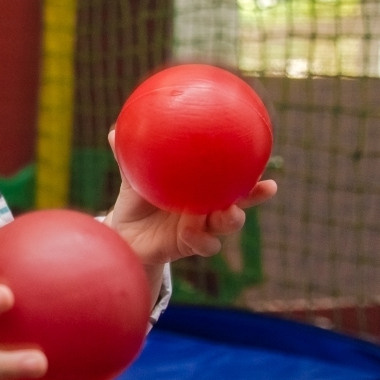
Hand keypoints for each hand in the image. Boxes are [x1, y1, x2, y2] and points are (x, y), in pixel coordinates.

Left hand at [103, 129, 276, 265]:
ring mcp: (203, 228)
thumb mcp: (133, 178)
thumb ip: (129, 158)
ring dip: (231, 219)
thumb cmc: (137, 199)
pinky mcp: (191, 247)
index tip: (264, 155)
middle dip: (254, 195)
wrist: (125, 234)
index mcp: (202, 186)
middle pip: (241, 201)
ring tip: (228, 212)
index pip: (232, 174)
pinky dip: (201, 237)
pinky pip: (205, 245)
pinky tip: (192, 230)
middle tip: (265, 187)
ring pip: (228, 225)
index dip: (250, 167)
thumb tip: (113, 132)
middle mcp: (208, 206)